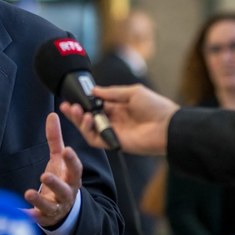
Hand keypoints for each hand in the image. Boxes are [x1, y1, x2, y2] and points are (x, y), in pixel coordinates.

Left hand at [24, 113, 81, 227]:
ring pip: (50, 206)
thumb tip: (52, 115)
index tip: (67, 150)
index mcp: (72, 179)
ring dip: (40, 200)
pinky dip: (27, 215)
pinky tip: (17, 211)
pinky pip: (35, 218)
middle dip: (56, 183)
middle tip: (45, 175)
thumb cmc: (61, 179)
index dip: (72, 161)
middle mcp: (66, 195)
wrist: (64, 209)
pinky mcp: (44, 218)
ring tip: (29, 193)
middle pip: (64, 190)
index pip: (76, 170)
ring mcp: (55, 208)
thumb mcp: (59, 159)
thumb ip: (55, 138)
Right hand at [60, 84, 178, 155]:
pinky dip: (87, 130)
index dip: (84, 102)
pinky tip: (86, 119)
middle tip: (66, 105)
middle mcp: (114, 120)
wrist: (169, 126)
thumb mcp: (132, 92)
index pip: (96, 105)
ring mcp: (113, 132)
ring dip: (79, 120)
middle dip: (76, 112)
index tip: (73, 96)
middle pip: (89, 117)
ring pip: (89, 129)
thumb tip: (93, 91)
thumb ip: (111, 93)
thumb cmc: (155, 107)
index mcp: (119, 108)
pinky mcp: (114, 143)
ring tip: (74, 110)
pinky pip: (95, 139)